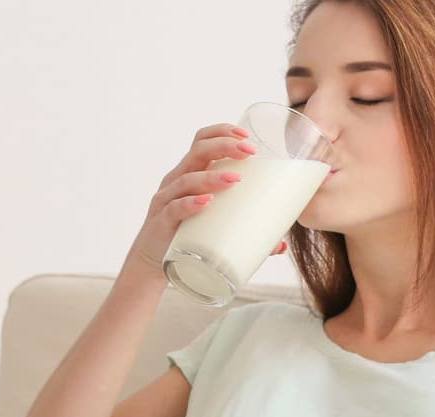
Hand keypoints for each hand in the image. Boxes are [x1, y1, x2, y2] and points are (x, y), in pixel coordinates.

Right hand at [123, 123, 265, 281]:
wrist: (153, 266)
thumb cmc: (186, 238)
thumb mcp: (215, 227)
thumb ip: (246, 232)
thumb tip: (281, 245)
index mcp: (190, 174)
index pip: (202, 140)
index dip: (222, 132)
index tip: (247, 136)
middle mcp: (176, 181)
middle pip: (197, 152)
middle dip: (224, 146)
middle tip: (250, 152)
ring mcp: (166, 200)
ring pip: (187, 178)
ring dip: (212, 176)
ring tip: (235, 179)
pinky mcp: (161, 223)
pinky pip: (174, 208)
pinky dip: (190, 204)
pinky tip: (206, 202)